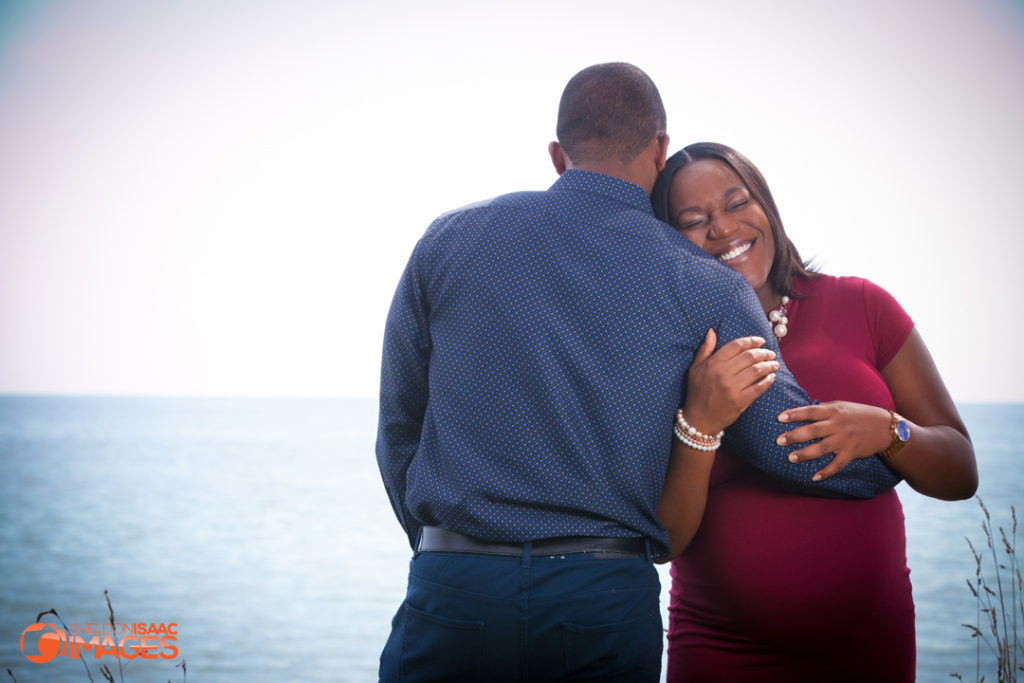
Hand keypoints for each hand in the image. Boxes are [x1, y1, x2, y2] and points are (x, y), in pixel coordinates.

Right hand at [683, 329, 779, 435]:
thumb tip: (711, 331)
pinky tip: (771, 377)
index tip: (761, 340)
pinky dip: (768, 381)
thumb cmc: (697, 393)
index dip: (751, 341)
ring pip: (757, 371)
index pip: (736, 345)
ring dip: (769, 365)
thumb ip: (704, 350)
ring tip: (774, 364)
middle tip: (770, 353)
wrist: (698, 419)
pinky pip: (759, 387)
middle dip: (764, 353)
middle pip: (750, 356)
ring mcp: (732, 388)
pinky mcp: (740, 401)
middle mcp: (722, 373)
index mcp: (712, 364)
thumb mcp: (694, 369)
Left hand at [776, 401, 892, 479]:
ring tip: (791, 458)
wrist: (886, 427)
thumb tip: (802, 412)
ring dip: (806, 453)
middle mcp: (838, 425)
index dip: (795, 414)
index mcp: (833, 411)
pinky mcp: (852, 452)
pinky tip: (814, 477)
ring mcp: (845, 439)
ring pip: (822, 448)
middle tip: (779, 441)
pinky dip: (826, 471)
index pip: (811, 411)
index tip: (779, 418)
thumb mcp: (841, 406)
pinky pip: (837, 464)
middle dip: (795, 436)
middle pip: (813, 430)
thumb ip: (823, 410)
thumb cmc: (858, 414)